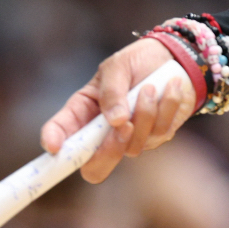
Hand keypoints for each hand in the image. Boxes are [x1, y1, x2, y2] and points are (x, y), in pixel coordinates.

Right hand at [39, 37, 195, 182]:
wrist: (174, 59)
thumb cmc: (138, 61)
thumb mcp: (118, 66)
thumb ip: (112, 91)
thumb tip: (116, 121)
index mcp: (82, 112)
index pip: (61, 134)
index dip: (54, 142)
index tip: (54, 145)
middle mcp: (102, 132)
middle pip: (95, 168)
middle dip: (110, 150)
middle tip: (125, 124)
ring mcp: (129, 138)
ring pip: (132, 147)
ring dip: (145, 114)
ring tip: (150, 87)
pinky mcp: (156, 137)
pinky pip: (160, 133)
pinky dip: (166, 107)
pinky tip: (170, 87)